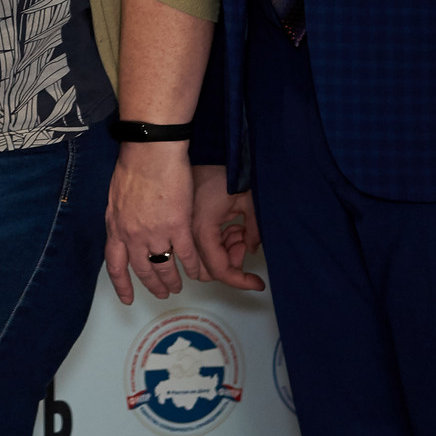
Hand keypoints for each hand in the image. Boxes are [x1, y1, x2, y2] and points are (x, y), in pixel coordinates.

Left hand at [104, 142, 199, 303]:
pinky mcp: (178, 226)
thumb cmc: (133, 165)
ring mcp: (155, 232)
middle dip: (152, 285)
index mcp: (115, 226)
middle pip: (142, 269)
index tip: (127, 298)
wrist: (151, 152)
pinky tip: (197, 272)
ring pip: (164, 266)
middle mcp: (132, 235)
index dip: (122, 284)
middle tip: (161, 294)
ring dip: (172, 280)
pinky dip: (192, 266)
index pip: (115, 264)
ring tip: (178, 287)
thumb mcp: (116, 196)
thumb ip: (120, 217)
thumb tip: (123, 227)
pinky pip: (186, 255)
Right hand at [188, 164, 264, 291]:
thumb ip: (253, 230)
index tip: (258, 283)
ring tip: (236, 230)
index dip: (241, 280)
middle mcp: (186, 236)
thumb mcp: (247, 201)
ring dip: (222, 253)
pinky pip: (194, 248)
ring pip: (199, 261)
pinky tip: (227, 226)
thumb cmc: (220, 172)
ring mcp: (178, 232)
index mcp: (203, 231)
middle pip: (207, 271)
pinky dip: (213, 244)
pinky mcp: (177, 225)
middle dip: (230, 263)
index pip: (221, 270)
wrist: (187, 151)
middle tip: (243, 241)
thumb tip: (251, 249)